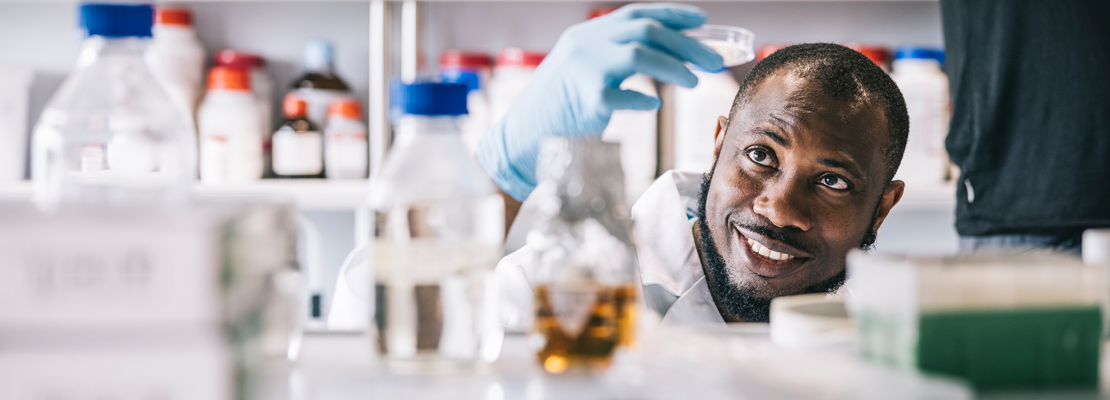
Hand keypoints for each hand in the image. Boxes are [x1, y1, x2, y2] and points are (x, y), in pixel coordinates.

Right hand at [478, 3, 723, 200]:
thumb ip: (614, 57)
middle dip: (686, 44)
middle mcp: (584, 45)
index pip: (635, 14)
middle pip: (646, 32)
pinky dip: (644, 100)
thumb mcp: (581, 68)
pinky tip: (654, 105)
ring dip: (675, 67)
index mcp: (586, 35)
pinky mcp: (586, 100)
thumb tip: (665, 55)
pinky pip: (625, 96)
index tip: (700, 20)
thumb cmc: (558, 106)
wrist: (523, 135)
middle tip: (714, 61)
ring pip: (640, 55)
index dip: (672, 15)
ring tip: (695, 81)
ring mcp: (584, 70)